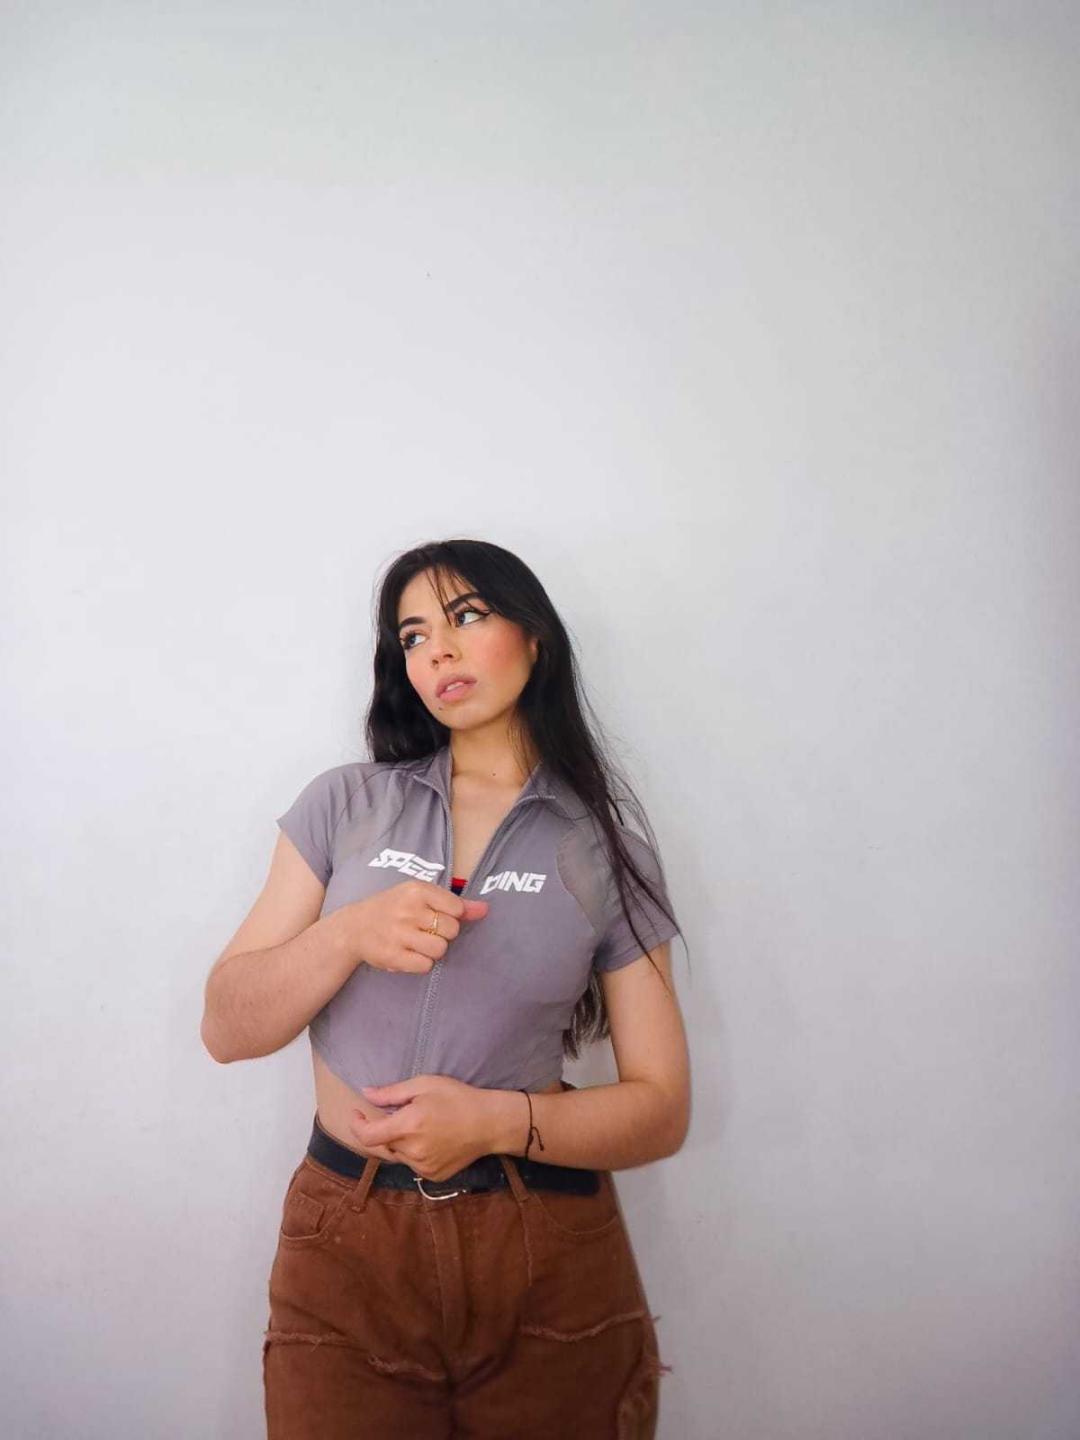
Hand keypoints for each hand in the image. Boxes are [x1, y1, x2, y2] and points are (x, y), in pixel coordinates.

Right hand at [332, 883, 488, 975]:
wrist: (354, 927)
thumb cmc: (393, 908)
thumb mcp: (420, 897)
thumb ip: (455, 903)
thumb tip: (485, 909)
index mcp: (417, 890)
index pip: (457, 909)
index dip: (452, 917)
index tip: (436, 916)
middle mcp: (408, 910)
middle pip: (451, 930)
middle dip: (443, 934)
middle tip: (424, 931)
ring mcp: (399, 933)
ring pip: (440, 949)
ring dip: (433, 950)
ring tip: (417, 943)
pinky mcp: (392, 956)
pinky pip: (425, 965)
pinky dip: (421, 963)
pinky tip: (409, 954)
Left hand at [349, 1075, 500, 1181]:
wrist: (489, 1123)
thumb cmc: (457, 1098)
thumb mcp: (424, 1085)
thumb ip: (392, 1093)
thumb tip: (365, 1094)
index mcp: (408, 1127)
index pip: (367, 1136)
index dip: (357, 1125)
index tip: (357, 1113)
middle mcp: (412, 1151)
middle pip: (382, 1144)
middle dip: (381, 1130)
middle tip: (393, 1115)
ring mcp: (423, 1167)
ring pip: (398, 1155)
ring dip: (399, 1141)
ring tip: (419, 1125)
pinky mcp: (433, 1176)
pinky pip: (412, 1164)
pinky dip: (413, 1152)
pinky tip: (430, 1138)